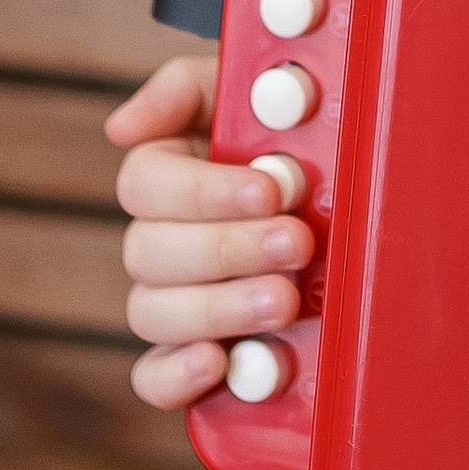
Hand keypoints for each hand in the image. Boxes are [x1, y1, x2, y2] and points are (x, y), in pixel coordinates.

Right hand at [106, 54, 311, 412]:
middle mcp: (162, 242)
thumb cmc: (290, 135)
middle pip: (150, 253)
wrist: (348, 184)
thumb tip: (120, 128)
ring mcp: (174, 302)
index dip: (203, 191)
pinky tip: (215, 362)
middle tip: (296, 242)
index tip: (270, 189)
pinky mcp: (195, 358)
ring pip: (153, 313)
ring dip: (219, 308)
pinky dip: (175, 377)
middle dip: (229, 249)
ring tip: (284, 301)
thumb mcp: (242, 92)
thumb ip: (184, 90)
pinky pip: (153, 379)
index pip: (145, 186)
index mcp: (166, 176)